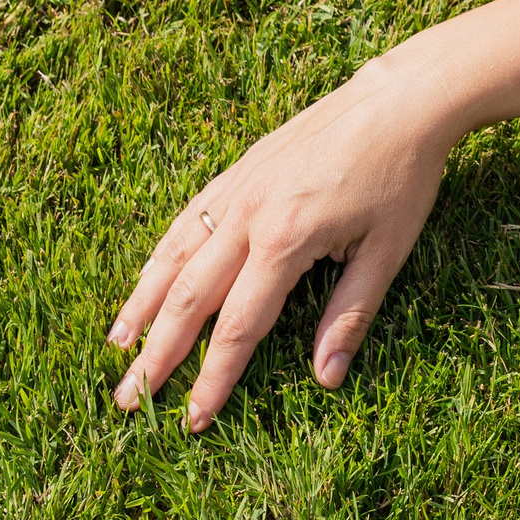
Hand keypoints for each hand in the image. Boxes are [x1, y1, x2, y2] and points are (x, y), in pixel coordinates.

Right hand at [106, 53, 456, 429]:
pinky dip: (161, 255)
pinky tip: (149, 280)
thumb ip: (350, 315)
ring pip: (175, 256)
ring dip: (142, 306)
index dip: (214, 378)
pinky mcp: (239, 169)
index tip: (193, 419)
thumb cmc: (402, 176)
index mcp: (285, 240)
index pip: (238, 327)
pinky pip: (187, 219)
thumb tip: (327, 378)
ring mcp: (238, 187)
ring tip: (117, 348)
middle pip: (190, 298)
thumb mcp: (387, 250)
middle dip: (158, 355)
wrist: (401, 100)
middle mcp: (248, 215)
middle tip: (131, 400)